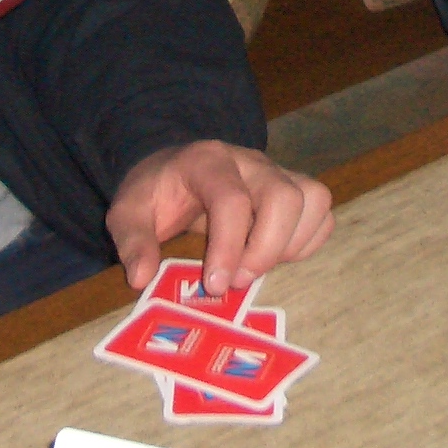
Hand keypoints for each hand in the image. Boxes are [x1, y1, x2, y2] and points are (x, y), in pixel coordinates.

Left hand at [106, 141, 333, 293]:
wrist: (173, 168)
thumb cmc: (155, 193)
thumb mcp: (127, 212)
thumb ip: (132, 241)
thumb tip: (141, 277)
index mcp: (206, 162)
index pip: (231, 200)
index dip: (228, 247)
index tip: (215, 285)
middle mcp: (248, 162)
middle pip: (284, 196)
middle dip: (266, 249)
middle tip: (237, 280)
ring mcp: (275, 172)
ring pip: (313, 198)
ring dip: (291, 244)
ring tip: (256, 266)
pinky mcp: (292, 187)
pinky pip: (320, 211)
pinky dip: (306, 241)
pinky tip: (274, 255)